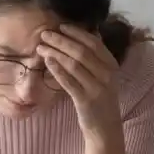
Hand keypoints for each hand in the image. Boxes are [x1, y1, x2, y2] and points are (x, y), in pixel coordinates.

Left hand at [37, 24, 121, 140]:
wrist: (105, 128)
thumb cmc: (100, 99)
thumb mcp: (104, 76)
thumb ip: (96, 58)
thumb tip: (86, 33)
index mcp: (112, 65)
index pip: (94, 43)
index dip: (77, 32)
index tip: (61, 26)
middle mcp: (107, 75)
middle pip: (81, 52)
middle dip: (61, 40)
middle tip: (45, 34)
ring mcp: (97, 88)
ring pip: (73, 65)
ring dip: (55, 53)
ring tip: (41, 47)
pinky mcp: (85, 100)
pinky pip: (69, 82)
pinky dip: (57, 70)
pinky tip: (47, 62)